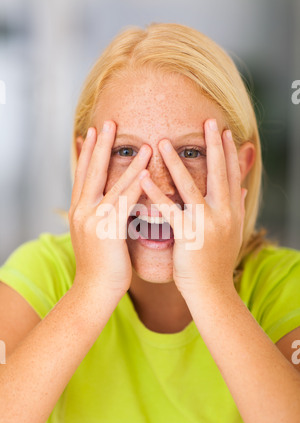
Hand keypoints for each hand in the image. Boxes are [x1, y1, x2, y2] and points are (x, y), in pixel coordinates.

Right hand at [69, 121, 151, 302]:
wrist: (94, 292)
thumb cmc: (101, 268)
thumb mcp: (97, 238)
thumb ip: (103, 219)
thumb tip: (114, 208)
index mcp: (78, 212)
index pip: (82, 176)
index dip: (88, 153)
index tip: (92, 134)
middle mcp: (82, 211)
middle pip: (91, 171)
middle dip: (99, 146)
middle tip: (107, 123)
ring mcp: (92, 219)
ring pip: (110, 182)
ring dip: (126, 160)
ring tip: (141, 142)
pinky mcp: (107, 229)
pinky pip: (125, 200)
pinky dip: (136, 183)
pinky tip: (147, 169)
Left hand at [139, 119, 246, 296]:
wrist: (212, 292)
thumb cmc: (216, 263)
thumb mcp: (232, 233)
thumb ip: (236, 208)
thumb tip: (243, 189)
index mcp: (233, 212)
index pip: (232, 175)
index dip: (229, 152)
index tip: (224, 132)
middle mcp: (224, 214)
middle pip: (219, 173)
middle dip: (214, 146)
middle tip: (208, 121)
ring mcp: (207, 224)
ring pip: (191, 186)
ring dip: (176, 162)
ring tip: (163, 142)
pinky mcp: (189, 235)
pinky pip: (169, 210)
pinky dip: (155, 193)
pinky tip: (142, 178)